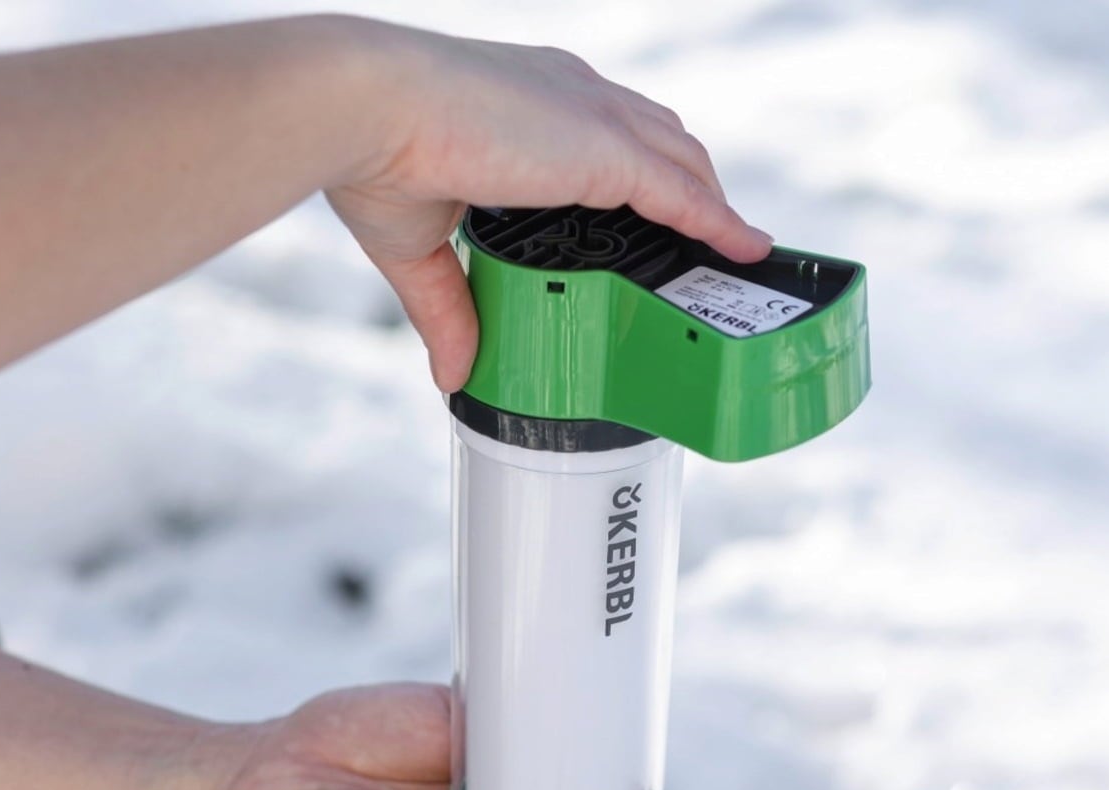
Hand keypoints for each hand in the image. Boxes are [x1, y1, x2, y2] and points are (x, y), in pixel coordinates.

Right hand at [325, 22, 772, 390]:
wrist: (364, 108)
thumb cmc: (373, 154)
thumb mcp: (422, 244)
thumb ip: (450, 309)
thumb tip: (453, 374)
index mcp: (534, 101)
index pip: (612, 131)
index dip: (645, 168)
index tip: (659, 211)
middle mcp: (574, 96)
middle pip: (663, 139)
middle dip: (692, 186)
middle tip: (709, 239)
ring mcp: (595, 118)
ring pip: (684, 161)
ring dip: (713, 205)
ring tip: (735, 250)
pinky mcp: (605, 149)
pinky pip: (683, 193)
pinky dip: (717, 222)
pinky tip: (745, 248)